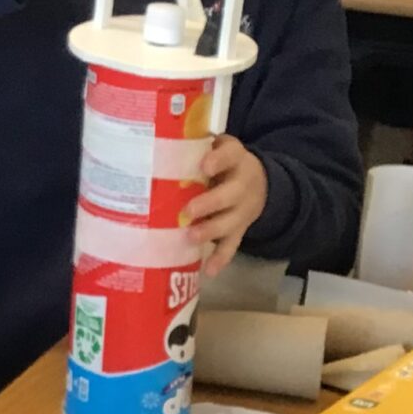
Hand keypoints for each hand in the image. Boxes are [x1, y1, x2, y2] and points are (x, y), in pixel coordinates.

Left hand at [184, 136, 266, 276]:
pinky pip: (233, 244)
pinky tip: (209, 270)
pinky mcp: (241, 228)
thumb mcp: (217, 147)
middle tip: (188, 210)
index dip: (218, 161)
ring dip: (211, 231)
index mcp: (235, 158)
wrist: (260, 182)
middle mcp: (242, 184)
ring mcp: (243, 209)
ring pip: (230, 222)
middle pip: (230, 194)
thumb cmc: (223, 161)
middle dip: (209, 203)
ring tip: (190, 237)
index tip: (203, 166)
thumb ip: (193, 146)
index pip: (230, 155)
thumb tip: (152, 143)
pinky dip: (221, 258)